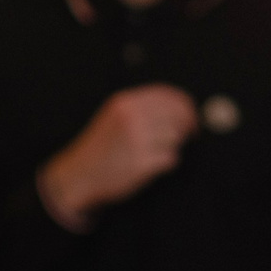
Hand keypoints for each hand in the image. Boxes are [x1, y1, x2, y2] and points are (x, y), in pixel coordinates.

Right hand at [36, 84, 197, 229]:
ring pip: (176, 138)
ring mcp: (137, 141)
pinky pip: (171, 159)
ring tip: (154, 152)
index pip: (169, 96)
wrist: (78, 175)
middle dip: (186, 127)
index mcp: (126, 102)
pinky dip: (166, 163)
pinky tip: (150, 165)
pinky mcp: (142, 163)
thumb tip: (184, 106)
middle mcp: (132, 118)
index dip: (186, 105)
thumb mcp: (115, 116)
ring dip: (172, 146)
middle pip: (178, 116)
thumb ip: (143, 107)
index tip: (192, 115)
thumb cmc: (101, 147)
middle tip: (187, 135)